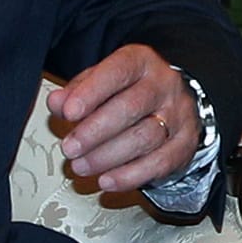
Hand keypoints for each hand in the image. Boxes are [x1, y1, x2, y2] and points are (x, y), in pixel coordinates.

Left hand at [51, 45, 198, 193]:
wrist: (171, 103)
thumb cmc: (128, 91)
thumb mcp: (100, 82)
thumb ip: (76, 91)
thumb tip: (56, 103)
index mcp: (141, 62)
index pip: (118, 72)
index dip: (91, 92)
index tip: (68, 112)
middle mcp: (164, 85)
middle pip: (132, 107)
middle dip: (95, 131)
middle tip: (70, 148)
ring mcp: (178, 115)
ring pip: (145, 138)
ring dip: (107, 157)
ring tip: (81, 166)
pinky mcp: (185, 144)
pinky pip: (159, 163)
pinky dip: (130, 176)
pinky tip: (107, 180)